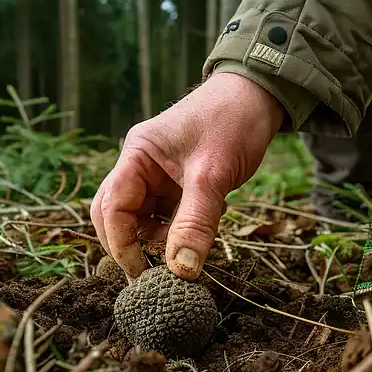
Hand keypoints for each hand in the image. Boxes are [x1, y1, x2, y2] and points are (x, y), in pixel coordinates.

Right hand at [91, 72, 284, 280]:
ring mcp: (158, 175)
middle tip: (151, 276)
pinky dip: (177, 232)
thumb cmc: (232, 121)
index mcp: (137, 155)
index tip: (142, 271)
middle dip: (130, 245)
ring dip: (157, 241)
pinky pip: (166, 216)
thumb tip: (182, 270)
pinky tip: (196, 236)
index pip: (111, 206)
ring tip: (182, 253)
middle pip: (116, 214)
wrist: (260, 95)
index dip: (121, 243)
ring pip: (142, 219)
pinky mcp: (177, 184)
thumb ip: (196, 222)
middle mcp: (140, 165)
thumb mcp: (213, 174)